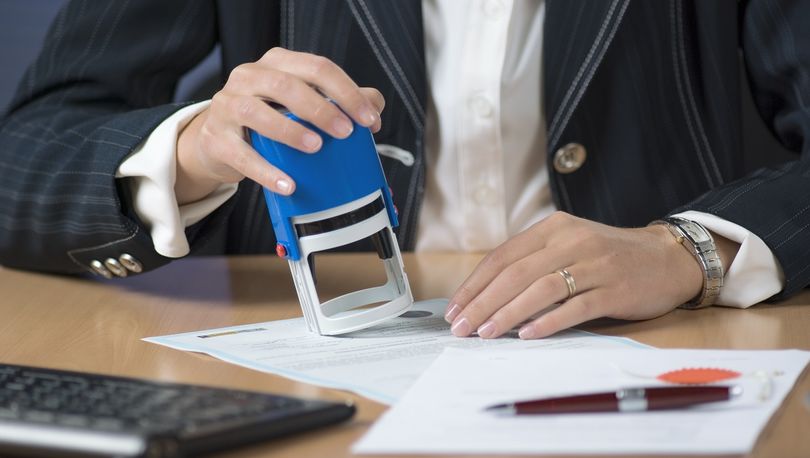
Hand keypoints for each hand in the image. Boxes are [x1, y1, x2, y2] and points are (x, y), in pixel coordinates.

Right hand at [175, 47, 384, 204]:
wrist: (218, 142)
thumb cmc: (268, 119)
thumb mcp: (300, 104)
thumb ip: (338, 101)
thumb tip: (374, 108)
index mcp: (277, 64)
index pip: (317, 67)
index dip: (347, 92)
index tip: (369, 119)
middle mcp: (249, 77)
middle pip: (286, 86)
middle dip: (320, 108)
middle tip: (345, 132)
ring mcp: (228, 106)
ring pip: (256, 112)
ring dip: (290, 130)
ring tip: (316, 147)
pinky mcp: (216, 139)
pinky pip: (241, 154)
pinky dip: (266, 171)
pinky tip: (288, 184)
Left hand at [444, 212, 738, 339]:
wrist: (667, 257)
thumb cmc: (608, 256)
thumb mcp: (568, 245)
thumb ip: (533, 260)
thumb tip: (486, 294)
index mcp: (553, 228)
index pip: (503, 256)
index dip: (475, 284)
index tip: (455, 309)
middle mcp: (571, 241)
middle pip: (515, 273)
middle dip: (482, 303)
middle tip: (461, 327)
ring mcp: (594, 265)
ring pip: (540, 289)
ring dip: (507, 314)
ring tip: (485, 333)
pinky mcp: (615, 289)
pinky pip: (575, 307)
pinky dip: (548, 321)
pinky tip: (527, 335)